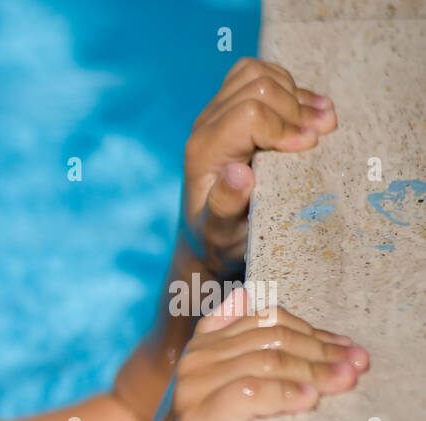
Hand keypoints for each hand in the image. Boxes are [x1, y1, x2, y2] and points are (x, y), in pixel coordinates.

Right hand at [145, 287, 368, 420]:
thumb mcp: (228, 388)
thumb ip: (241, 348)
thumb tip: (245, 296)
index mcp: (206, 346)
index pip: (267, 321)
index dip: (314, 331)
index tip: (348, 350)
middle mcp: (196, 360)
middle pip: (271, 341)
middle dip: (321, 352)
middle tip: (357, 367)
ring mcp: (193, 389)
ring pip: (265, 363)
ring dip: (312, 372)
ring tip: (344, 382)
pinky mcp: (198, 419)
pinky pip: (250, 395)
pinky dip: (284, 395)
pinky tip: (309, 402)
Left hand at [181, 58, 337, 278]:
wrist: (208, 234)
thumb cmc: (218, 237)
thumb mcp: (221, 233)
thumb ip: (226, 206)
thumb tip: (238, 173)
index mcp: (204, 151)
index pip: (250, 114)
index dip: (285, 126)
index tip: (310, 148)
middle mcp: (205, 126)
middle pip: (258, 86)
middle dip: (296, 108)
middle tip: (326, 132)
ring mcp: (216, 113)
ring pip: (258, 74)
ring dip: (296, 93)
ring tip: (323, 121)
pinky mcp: (229, 108)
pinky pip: (258, 75)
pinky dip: (290, 87)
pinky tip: (313, 110)